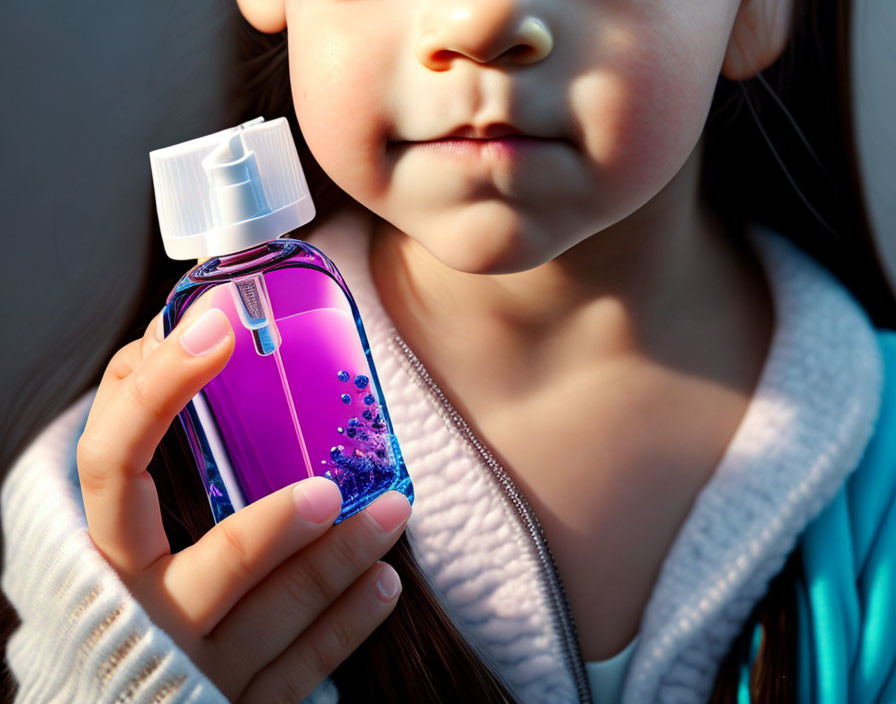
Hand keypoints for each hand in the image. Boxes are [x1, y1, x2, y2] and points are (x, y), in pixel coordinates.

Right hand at [76, 302, 409, 702]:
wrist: (125, 688)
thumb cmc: (131, 584)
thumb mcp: (130, 515)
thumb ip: (151, 435)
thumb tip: (199, 326)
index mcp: (105, 551)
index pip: (111, 462)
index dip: (157, 390)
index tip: (217, 327)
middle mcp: (144, 612)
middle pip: (215, 563)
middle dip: (271, 525)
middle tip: (328, 486)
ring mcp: (194, 667)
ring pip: (274, 616)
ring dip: (339, 561)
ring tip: (393, 510)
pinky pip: (299, 669)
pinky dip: (345, 624)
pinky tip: (384, 583)